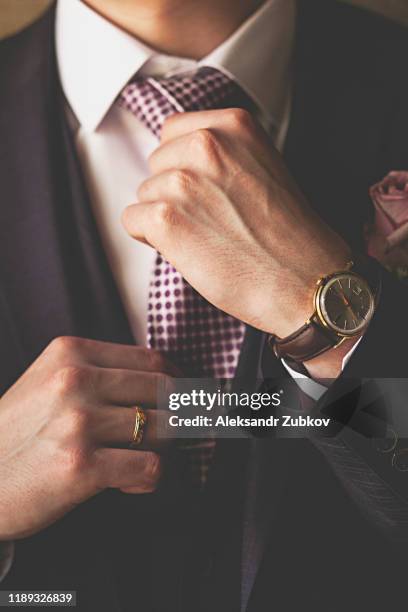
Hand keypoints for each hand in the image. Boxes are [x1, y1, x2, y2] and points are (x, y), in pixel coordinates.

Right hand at [0, 337, 176, 539]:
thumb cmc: (18, 434)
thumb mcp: (49, 381)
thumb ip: (100, 373)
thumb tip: (170, 383)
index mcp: (72, 351)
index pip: (153, 360)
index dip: (180, 384)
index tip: (187, 402)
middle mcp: (75, 379)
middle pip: (166, 390)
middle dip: (182, 417)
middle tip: (178, 436)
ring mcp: (78, 421)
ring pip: (165, 428)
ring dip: (163, 451)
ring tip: (139, 462)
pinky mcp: (81, 465)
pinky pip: (151, 467)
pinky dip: (149, 479)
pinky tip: (126, 483)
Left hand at [122, 108, 349, 338]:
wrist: (305, 280)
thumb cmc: (287, 235)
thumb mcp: (262, 167)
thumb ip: (224, 155)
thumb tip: (179, 161)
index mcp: (233, 125)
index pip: (173, 132)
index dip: (182, 166)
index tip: (204, 191)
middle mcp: (206, 144)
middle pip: (156, 163)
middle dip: (172, 191)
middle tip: (210, 219)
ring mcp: (184, 181)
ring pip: (145, 195)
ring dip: (165, 218)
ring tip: (207, 237)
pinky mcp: (167, 218)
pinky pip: (132, 221)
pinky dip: (152, 240)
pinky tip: (188, 250)